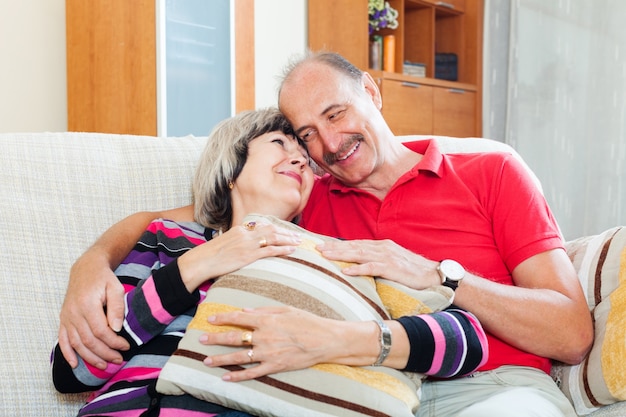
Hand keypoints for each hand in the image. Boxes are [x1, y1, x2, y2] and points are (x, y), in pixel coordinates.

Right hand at [58, 254, 128, 369]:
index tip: (126, 346)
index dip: (114, 342)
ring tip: (104, 365)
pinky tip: (75, 364)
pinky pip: (63, 340)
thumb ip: (117, 308)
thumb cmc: (103, 278)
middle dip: (105, 353)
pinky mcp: (63, 319)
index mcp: (87, 305)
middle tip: (119, 359)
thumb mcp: (115, 288)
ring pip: (76, 344)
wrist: (86, 268)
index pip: (101, 331)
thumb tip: (116, 329)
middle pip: (89, 341)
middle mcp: (74, 313)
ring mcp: (66, 317)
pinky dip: (68, 354)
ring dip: (90, 358)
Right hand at [178, 222, 301, 291]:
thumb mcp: (226, 242)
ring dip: (288, 240)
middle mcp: (246, 233)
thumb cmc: (211, 255)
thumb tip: (245, 243)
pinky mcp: (248, 255)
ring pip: (273, 238)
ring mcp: (248, 244)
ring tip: (298, 242)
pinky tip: (291, 251)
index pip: (263, 225)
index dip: (277, 228)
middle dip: (287, 232)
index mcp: (241, 229)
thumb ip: (238, 240)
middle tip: (298, 236)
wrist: (202, 261)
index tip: (287, 231)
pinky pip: (269, 250)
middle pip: (271, 229)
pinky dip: (282, 249)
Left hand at [199, 306, 364, 380]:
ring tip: (206, 360)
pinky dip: (238, 376)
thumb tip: (245, 312)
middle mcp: (264, 337)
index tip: (210, 319)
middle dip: (215, 338)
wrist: (324, 340)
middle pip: (234, 338)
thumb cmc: (307, 321)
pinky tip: (226, 377)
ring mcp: (268, 353)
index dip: (223, 318)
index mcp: (266, 321)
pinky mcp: (274, 366)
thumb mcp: (286, 309)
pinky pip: (252, 373)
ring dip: (221, 358)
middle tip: (201, 339)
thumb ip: (263, 311)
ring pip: (239, 357)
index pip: (239, 319)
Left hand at [317, 239, 439, 289]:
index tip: (322, 245)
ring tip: (326, 256)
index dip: (338, 244)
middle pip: (354, 246)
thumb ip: (376, 260)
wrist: (434, 274)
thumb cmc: (412, 270)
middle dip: (334, 247)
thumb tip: (359, 264)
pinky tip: (346, 271)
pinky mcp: (393, 268)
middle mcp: (383, 248)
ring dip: (341, 255)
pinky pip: (372, 268)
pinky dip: (358, 269)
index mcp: (381, 246)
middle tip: (317, 248)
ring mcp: (387, 257)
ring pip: (359, 254)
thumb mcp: (392, 262)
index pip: (356, 243)